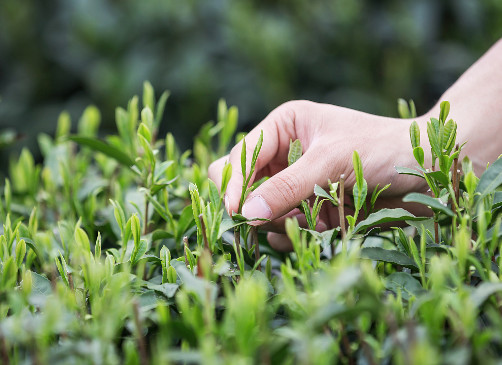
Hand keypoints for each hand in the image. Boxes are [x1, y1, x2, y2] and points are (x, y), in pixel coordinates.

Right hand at [208, 100, 429, 250]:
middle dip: (252, 205)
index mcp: (284, 127)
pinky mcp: (310, 209)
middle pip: (243, 185)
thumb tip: (246, 214)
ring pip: (261, 212)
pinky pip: (284, 228)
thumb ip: (286, 187)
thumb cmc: (382, 148)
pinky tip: (321, 229)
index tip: (237, 212)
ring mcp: (297, 185)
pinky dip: (296, 234)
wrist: (429, 171)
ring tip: (312, 220)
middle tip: (264, 222)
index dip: (234, 183)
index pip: (241, 156)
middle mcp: (284, 155)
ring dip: (280, 222)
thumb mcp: (330, 161)